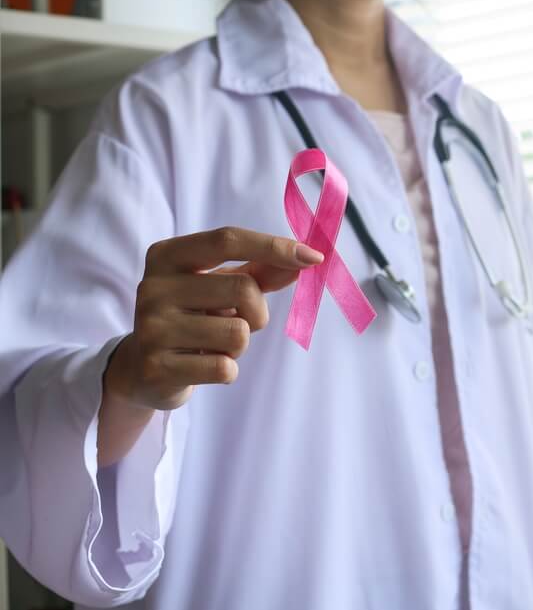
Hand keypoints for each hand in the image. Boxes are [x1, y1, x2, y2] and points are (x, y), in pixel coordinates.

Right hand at [105, 226, 322, 411]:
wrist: (142, 368)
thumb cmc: (192, 316)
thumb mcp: (219, 286)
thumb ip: (260, 271)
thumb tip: (305, 260)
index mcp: (167, 256)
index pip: (227, 239)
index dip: (274, 247)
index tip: (314, 257)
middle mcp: (153, 287)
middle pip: (243, 288)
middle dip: (257, 312)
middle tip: (238, 321)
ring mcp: (151, 328)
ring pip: (238, 333)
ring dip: (239, 344)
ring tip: (213, 345)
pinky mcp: (157, 368)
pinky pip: (225, 368)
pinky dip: (228, 370)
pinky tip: (203, 367)